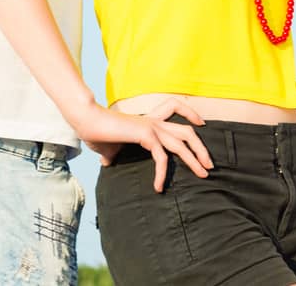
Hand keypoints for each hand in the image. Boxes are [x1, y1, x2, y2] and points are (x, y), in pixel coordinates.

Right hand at [68, 96, 212, 192]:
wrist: (86, 121)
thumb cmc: (96, 131)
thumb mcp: (110, 146)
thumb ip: (113, 153)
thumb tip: (107, 162)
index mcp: (149, 121)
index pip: (175, 108)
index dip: (190, 113)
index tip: (201, 124)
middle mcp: (154, 121)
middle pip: (187, 130)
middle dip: (201, 148)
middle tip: (209, 165)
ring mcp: (152, 127)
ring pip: (182, 142)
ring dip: (195, 159)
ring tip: (203, 174)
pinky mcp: (146, 135)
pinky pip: (161, 157)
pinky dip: (162, 173)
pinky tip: (158, 187)